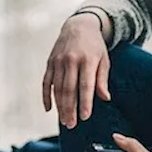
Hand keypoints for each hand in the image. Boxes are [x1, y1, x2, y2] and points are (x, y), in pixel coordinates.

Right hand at [43, 12, 110, 126]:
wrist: (79, 25)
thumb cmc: (95, 47)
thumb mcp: (104, 60)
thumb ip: (102, 79)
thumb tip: (105, 98)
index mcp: (87, 60)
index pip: (86, 85)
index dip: (85, 102)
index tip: (85, 117)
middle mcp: (71, 60)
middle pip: (69, 89)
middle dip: (70, 109)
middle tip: (71, 125)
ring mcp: (58, 61)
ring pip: (57, 88)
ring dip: (59, 106)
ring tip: (63, 121)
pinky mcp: (50, 63)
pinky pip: (46, 82)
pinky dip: (46, 96)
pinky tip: (49, 109)